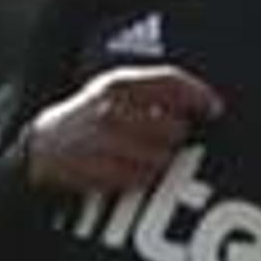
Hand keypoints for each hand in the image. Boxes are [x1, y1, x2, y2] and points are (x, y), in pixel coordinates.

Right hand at [15, 66, 222, 194]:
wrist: (45, 145)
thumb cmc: (90, 114)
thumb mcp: (113, 88)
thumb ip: (154, 88)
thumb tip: (203, 101)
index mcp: (117, 84)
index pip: (170, 82)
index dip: (199, 95)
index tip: (215, 108)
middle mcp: (111, 110)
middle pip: (173, 128)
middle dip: (176, 135)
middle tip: (164, 136)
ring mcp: (105, 143)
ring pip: (162, 158)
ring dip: (161, 159)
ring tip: (144, 152)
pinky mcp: (101, 171)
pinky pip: (143, 178)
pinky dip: (144, 176)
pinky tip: (130, 166)